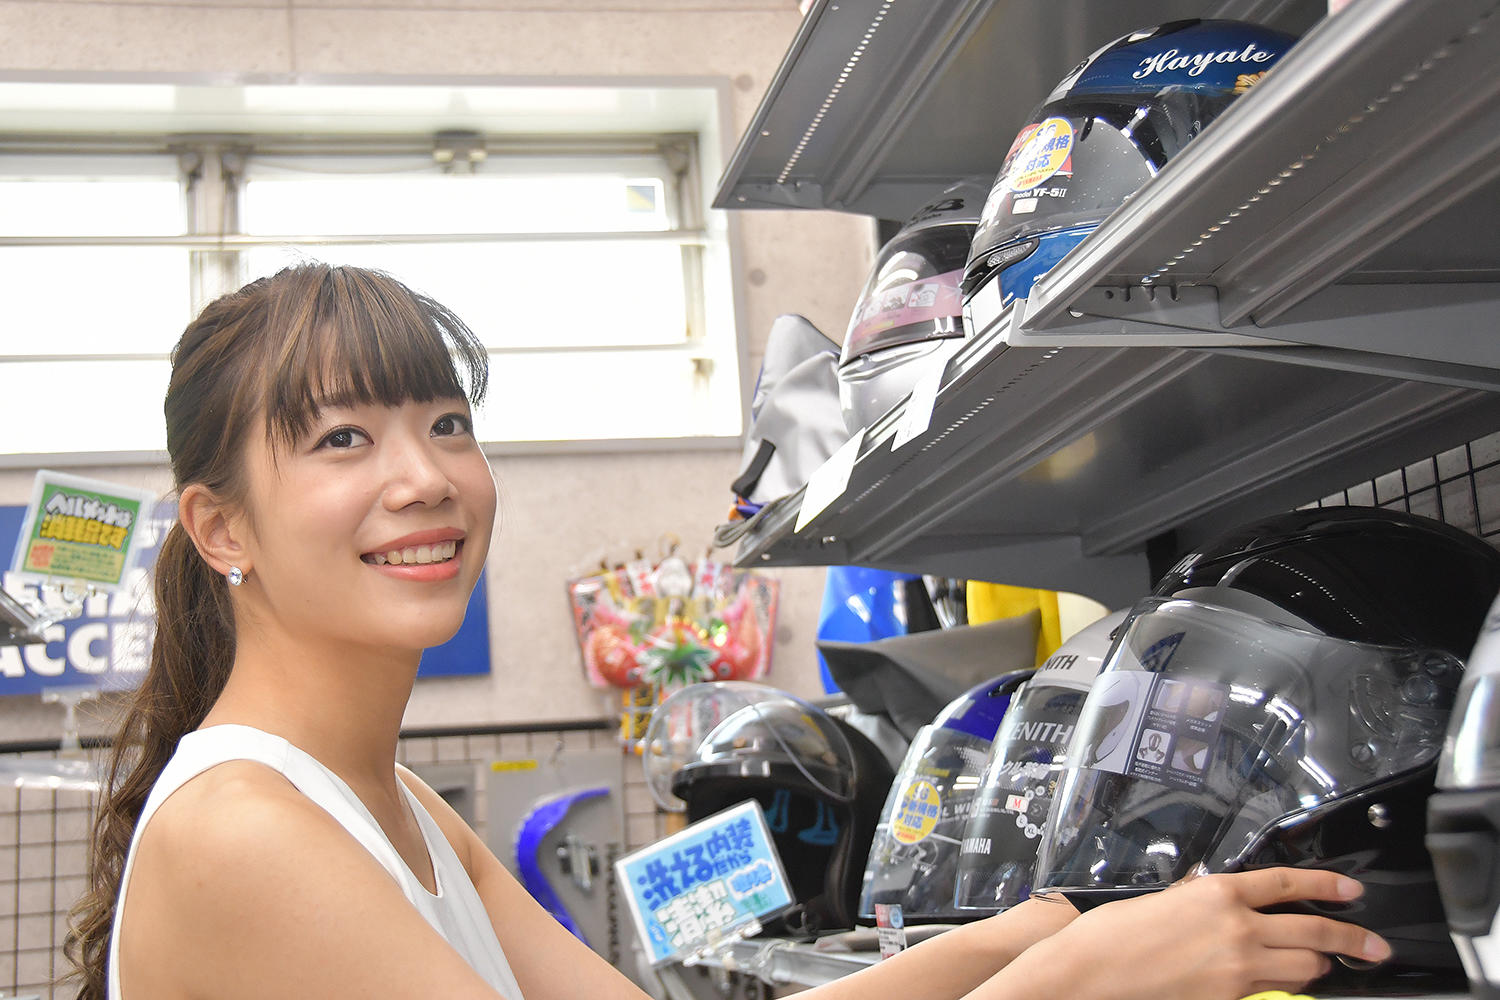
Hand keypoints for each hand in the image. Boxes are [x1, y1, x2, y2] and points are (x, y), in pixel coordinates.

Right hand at [1011, 868, 1390, 999]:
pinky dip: (1287, 986)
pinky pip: (1276, 991)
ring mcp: (1238, 967)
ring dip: (1318, 965)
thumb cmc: (1113, 935)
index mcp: (1218, 893)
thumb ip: (1202, 899)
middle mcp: (1236, 928)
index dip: (1328, 885)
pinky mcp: (1231, 997)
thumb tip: (1222, 901)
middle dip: (1352, 939)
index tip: (1351, 890)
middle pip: (1314, 930)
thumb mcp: (1164, 900)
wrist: (1090, 973)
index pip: (1289, 884)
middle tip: (1373, 945)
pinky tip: (1288, 984)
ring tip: (1325, 964)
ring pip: (1305, 967)